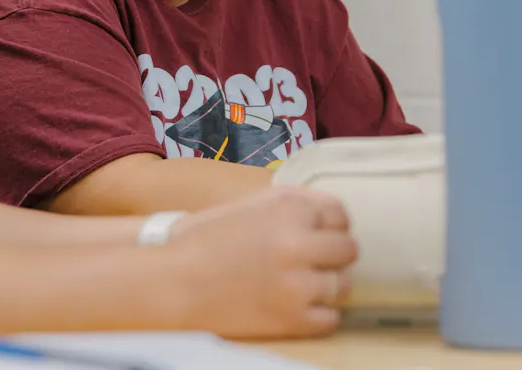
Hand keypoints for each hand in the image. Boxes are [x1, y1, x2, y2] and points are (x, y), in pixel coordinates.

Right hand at [171, 186, 356, 339]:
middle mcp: (299, 242)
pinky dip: (316, 314)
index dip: (330, 225)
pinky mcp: (293, 319)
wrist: (172, 280)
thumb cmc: (205, 238)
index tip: (319, 235)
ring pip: (343, 285)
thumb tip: (331, 212)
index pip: (341, 215)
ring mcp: (298, 283)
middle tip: (311, 262)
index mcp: (288, 208)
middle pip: (349, 249)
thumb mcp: (249, 204)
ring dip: (326, 285)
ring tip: (299, 285)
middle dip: (332, 255)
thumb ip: (292, 203)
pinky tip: (294, 305)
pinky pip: (331, 319)